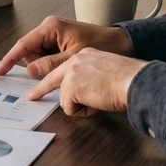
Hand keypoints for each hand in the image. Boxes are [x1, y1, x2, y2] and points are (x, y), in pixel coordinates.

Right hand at [0, 15, 133, 78]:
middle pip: (30, 52)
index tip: (0, 71)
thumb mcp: (72, 58)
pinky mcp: (61, 41)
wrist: (121, 43)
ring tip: (65, 67)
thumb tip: (30, 71)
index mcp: (50, 27)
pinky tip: (65, 67)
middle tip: (55, 71)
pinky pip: (48, 56)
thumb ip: (49, 65)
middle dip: (37, 65)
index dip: (10, 59)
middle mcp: (50, 28)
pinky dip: (52, 65)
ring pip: (38, 56)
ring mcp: (55, 35)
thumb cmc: (101, 45)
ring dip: (46, 66)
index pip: (23, 44)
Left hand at [26, 48, 148, 116]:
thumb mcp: (104, 71)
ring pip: (64, 98)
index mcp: (84, 54)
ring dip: (79, 105)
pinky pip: (70, 108)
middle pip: (51, 77)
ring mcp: (71, 73)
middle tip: (31, 97)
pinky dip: (83, 111)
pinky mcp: (70, 87)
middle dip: (40, 89)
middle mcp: (75, 60)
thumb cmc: (127, 79)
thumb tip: (79, 92)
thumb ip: (88, 76)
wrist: (133, 80)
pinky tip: (97, 103)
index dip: (53, 76)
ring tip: (98, 100)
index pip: (64, 66)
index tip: (44, 79)